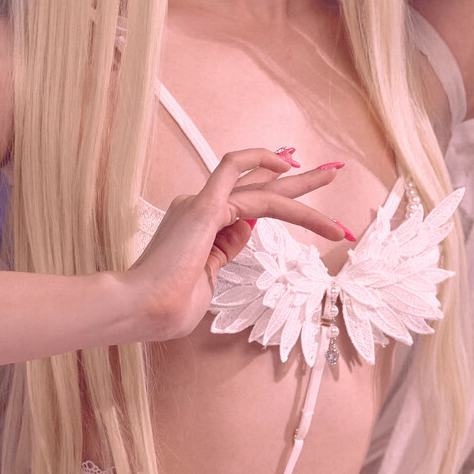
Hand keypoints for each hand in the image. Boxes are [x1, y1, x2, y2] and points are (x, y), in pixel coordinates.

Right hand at [124, 149, 350, 342]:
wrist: (141, 309)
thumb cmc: (168, 308)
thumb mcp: (205, 281)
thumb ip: (221, 255)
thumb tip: (243, 232)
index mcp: (198, 228)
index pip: (246, 210)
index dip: (278, 205)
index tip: (308, 210)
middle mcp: (198, 209)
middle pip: (259, 189)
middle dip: (298, 182)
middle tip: (331, 171)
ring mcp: (201, 205)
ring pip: (260, 188)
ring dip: (300, 184)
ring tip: (333, 175)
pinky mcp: (204, 206)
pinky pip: (234, 170)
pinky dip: (263, 164)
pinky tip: (289, 167)